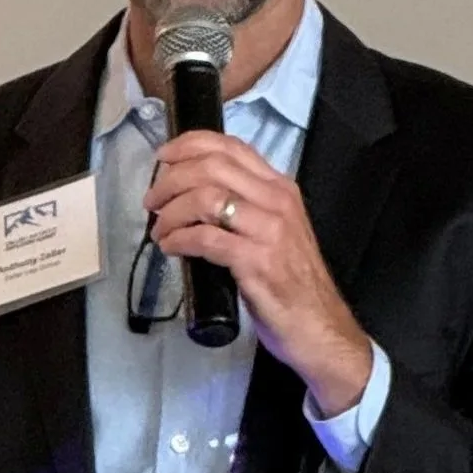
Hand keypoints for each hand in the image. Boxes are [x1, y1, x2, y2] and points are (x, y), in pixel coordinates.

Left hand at [146, 131, 373, 414]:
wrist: (320, 327)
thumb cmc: (293, 284)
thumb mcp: (275, 232)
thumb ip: (246, 209)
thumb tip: (195, 198)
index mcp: (280, 188)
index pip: (231, 147)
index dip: (190, 145)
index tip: (164, 157)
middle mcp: (276, 201)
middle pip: (212, 167)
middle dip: (171, 179)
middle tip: (152, 200)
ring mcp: (269, 230)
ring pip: (206, 198)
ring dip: (172, 212)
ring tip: (160, 230)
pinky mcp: (256, 262)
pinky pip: (206, 238)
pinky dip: (179, 239)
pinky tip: (170, 248)